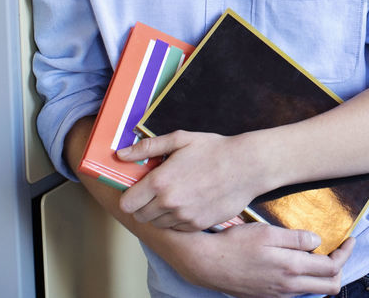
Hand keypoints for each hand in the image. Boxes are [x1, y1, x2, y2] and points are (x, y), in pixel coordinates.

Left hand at [118, 131, 263, 230]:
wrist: (247, 166)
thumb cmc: (214, 149)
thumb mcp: (180, 139)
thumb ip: (147, 147)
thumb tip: (120, 155)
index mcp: (160, 181)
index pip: (127, 204)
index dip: (130, 197)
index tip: (138, 189)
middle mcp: (168, 203)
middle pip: (140, 216)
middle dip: (144, 205)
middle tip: (157, 192)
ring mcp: (183, 217)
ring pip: (158, 224)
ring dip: (160, 213)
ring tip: (175, 196)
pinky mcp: (197, 225)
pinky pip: (176, 228)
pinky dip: (177, 219)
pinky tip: (189, 202)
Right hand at [175, 225, 354, 297]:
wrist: (206, 264)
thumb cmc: (235, 244)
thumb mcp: (267, 232)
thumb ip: (296, 239)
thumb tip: (318, 242)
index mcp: (291, 268)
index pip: (332, 268)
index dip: (346, 254)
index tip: (350, 240)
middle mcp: (287, 287)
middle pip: (329, 287)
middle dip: (340, 269)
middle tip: (340, 250)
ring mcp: (277, 295)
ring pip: (313, 291)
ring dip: (323, 276)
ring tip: (320, 255)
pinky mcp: (267, 297)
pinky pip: (296, 294)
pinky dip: (306, 281)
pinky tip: (299, 265)